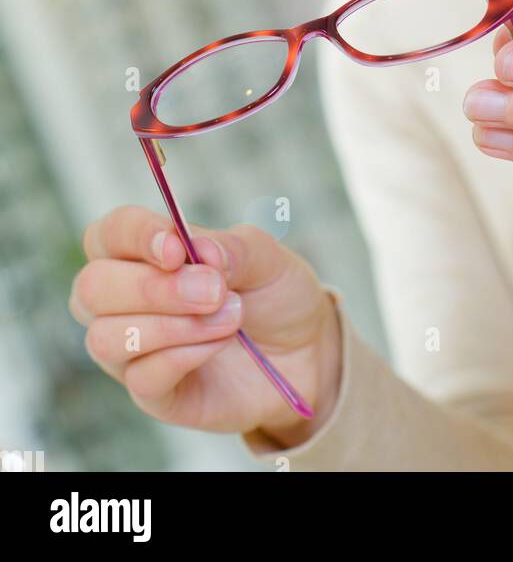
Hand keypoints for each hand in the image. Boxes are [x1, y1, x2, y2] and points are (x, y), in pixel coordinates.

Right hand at [69, 206, 341, 441]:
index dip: (134, 236)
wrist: (304, 350)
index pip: (109, 234)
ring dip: (173, 325)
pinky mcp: (154, 395)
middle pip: (92, 288)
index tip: (176, 249)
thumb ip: (230, 248)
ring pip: (106, 338)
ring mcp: (134, 351)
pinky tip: (219, 343)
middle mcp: (124, 302)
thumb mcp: (265, 257)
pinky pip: (141, 379)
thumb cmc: (272, 293)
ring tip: (230, 317)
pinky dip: (184, 356)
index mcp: (143, 253)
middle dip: (152, 288)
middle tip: (214, 291)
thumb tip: (198, 251)